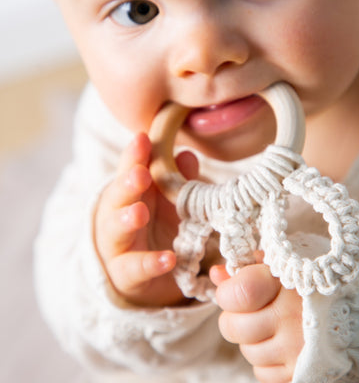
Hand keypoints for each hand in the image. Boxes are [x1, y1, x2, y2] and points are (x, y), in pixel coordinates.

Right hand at [95, 132, 196, 306]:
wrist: (139, 274)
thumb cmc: (154, 227)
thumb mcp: (168, 202)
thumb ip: (177, 180)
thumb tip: (187, 155)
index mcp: (129, 192)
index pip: (129, 169)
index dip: (135, 154)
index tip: (143, 139)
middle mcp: (117, 214)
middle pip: (117, 197)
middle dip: (127, 184)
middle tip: (140, 173)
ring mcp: (117, 245)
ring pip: (116, 230)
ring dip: (127, 220)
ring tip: (139, 212)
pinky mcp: (125, 274)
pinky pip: (135, 269)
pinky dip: (150, 263)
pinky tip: (168, 259)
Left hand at [211, 262, 303, 382]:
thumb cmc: (314, 279)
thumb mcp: (284, 262)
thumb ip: (248, 267)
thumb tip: (216, 274)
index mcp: (287, 282)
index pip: (238, 294)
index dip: (227, 292)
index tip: (233, 288)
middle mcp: (292, 318)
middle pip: (233, 327)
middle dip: (234, 318)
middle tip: (249, 309)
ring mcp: (297, 349)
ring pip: (247, 351)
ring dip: (251, 339)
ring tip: (271, 324)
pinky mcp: (302, 373)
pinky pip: (263, 373)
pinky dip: (266, 360)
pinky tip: (280, 342)